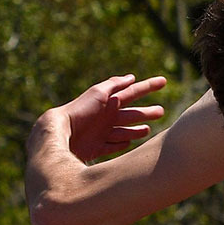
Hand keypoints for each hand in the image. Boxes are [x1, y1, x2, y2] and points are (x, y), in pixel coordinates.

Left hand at [38, 74, 166, 162]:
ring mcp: (103, 132)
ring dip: (137, 130)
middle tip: (161, 111)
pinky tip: (129, 143)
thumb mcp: (98, 94)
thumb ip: (114, 85)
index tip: (163, 81)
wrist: (60, 133)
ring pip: (125, 130)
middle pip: (132, 113)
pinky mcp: (97, 147)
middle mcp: (107, 117)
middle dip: (146, 112)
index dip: (148, 86)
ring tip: (148, 130)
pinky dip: (121, 144)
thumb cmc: (79, 111)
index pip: (133, 92)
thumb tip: (131, 77)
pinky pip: (113, 145)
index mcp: (109, 102)